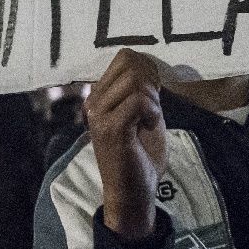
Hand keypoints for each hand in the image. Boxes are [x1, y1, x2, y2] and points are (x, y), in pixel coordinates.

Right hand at [86, 49, 166, 240]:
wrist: (133, 192)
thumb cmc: (140, 155)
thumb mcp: (143, 115)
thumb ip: (141, 91)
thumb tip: (148, 64)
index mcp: (100, 96)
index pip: (124, 57)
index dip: (147, 69)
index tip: (153, 93)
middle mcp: (94, 102)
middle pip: (130, 63)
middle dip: (151, 82)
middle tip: (151, 109)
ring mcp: (99, 114)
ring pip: (134, 81)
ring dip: (152, 99)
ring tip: (148, 119)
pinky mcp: (110, 128)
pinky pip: (138, 101)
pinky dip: (152, 111)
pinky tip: (147, 126)